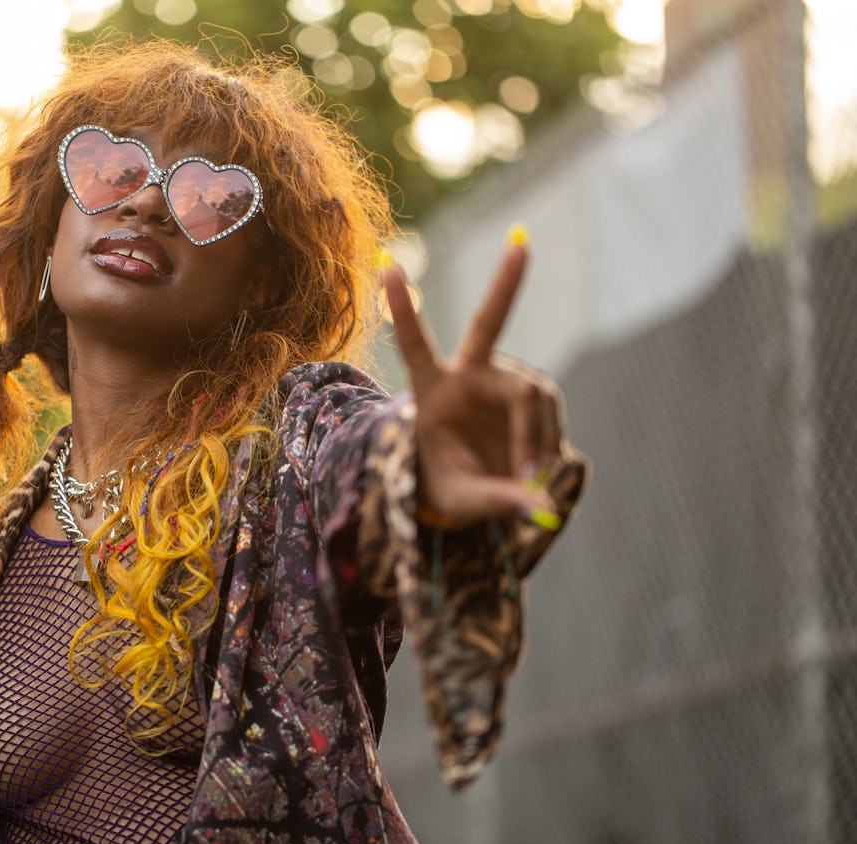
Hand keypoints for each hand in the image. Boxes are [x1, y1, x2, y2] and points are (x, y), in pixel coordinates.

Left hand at [382, 234, 563, 528]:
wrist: (474, 485)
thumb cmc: (449, 486)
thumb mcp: (460, 499)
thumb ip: (496, 500)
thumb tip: (541, 507)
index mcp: (430, 389)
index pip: (413, 344)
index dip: (403, 309)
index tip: (389, 267)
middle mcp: (469, 373)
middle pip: (489, 323)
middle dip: (505, 283)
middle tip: (521, 242)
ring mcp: (504, 379)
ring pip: (532, 394)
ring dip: (535, 436)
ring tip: (528, 478)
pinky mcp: (532, 393)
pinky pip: (549, 414)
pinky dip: (548, 446)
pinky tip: (538, 472)